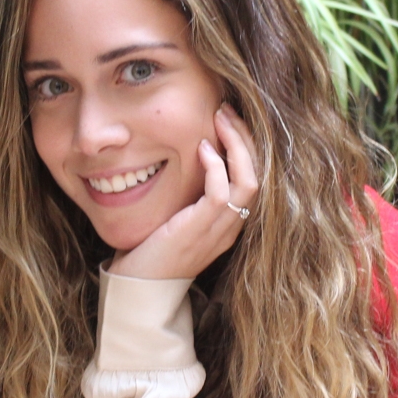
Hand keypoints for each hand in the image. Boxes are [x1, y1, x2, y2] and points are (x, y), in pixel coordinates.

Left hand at [108, 104, 259, 279]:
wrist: (139, 287)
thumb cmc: (152, 250)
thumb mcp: (177, 216)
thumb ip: (189, 193)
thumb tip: (187, 155)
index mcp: (229, 223)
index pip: (253, 177)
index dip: (247, 146)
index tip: (229, 120)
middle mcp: (231, 226)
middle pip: (258, 175)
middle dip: (246, 138)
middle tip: (227, 110)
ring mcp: (219, 230)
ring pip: (248, 181)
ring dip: (237, 146)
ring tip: (221, 120)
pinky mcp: (201, 229)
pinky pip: (222, 193)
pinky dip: (216, 167)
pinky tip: (203, 149)